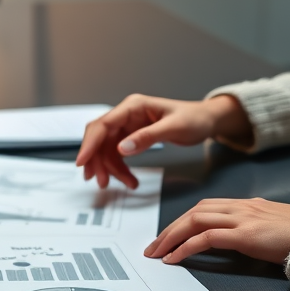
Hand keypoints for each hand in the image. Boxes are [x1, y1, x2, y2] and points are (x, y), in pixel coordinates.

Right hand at [76, 93, 252, 188]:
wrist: (207, 121)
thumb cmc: (194, 119)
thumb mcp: (174, 128)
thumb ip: (147, 138)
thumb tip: (121, 149)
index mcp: (133, 106)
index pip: (103, 125)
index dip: (89, 144)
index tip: (82, 162)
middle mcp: (126, 115)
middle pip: (100, 138)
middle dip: (97, 160)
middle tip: (100, 181)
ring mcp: (127, 126)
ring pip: (106, 149)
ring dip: (110, 168)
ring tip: (123, 184)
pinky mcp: (131, 136)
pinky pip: (117, 153)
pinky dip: (119, 168)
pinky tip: (127, 179)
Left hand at [144, 198, 289, 264]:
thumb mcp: (270, 226)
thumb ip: (249, 226)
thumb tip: (232, 234)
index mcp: (245, 205)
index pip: (203, 207)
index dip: (181, 220)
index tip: (166, 234)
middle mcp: (240, 208)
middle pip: (193, 213)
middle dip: (169, 229)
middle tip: (153, 246)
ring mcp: (242, 219)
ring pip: (194, 222)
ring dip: (170, 237)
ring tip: (157, 253)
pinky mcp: (245, 235)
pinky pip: (205, 239)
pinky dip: (185, 248)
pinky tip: (174, 259)